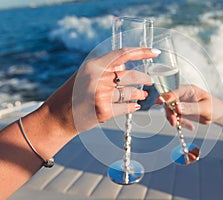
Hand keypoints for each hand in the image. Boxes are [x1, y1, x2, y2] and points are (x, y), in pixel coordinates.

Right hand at [44, 47, 159, 133]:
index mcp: (93, 65)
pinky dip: (132, 107)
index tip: (154, 52)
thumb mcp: (85, 75)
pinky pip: (126, 107)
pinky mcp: (104, 111)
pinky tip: (135, 106)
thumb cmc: (72, 94)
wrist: (58, 116)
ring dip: (139, 94)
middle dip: (144, 78)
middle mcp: (98, 78)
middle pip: (131, 75)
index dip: (141, 52)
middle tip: (150, 80)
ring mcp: (101, 95)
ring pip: (130, 92)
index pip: (123, 54)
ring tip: (143, 94)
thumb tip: (125, 65)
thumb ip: (105, 69)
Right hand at [157, 85, 222, 130]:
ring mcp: (181, 104)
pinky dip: (181, 123)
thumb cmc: (215, 107)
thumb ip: (191, 107)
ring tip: (183, 125)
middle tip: (174, 122)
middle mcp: (183, 96)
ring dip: (174, 119)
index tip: (160, 102)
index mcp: (188, 90)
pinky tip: (191, 127)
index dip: (166, 96)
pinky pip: (176, 118)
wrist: (219, 114)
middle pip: (169, 102)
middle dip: (170, 112)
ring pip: (170, 111)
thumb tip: (177, 107)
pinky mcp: (182, 112)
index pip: (174, 91)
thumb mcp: (205, 108)